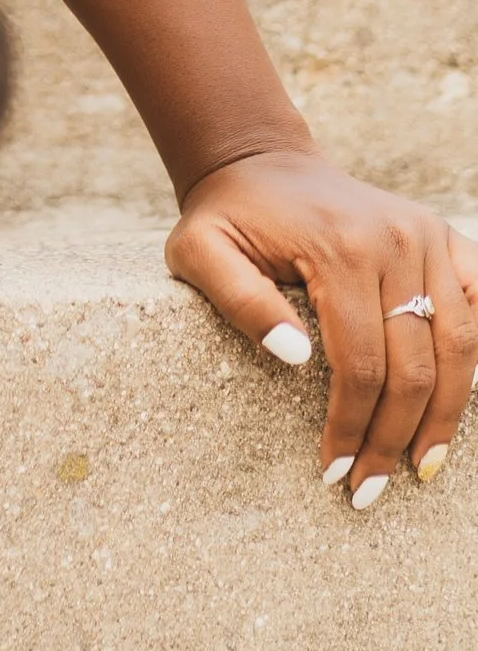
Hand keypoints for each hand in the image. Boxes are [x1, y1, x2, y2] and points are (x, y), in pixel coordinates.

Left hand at [167, 146, 477, 504]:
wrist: (263, 161)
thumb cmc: (229, 216)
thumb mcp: (199, 251)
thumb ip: (238, 300)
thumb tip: (295, 357)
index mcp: (339, 250)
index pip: (359, 364)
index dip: (350, 427)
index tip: (332, 472)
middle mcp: (396, 241)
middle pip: (413, 366)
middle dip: (393, 438)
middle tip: (369, 489)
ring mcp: (428, 236)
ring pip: (459, 346)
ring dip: (444, 416)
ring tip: (421, 466)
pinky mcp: (446, 236)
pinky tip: (460, 401)